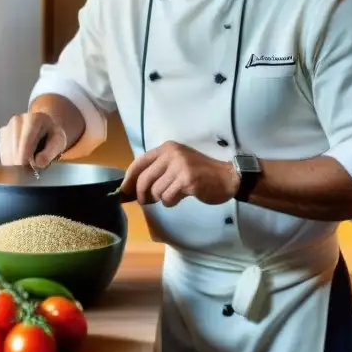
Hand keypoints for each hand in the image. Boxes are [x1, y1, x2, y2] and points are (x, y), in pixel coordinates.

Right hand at [0, 112, 66, 169]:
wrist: (43, 129)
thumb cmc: (52, 136)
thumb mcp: (58, 143)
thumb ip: (50, 153)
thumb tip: (38, 163)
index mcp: (34, 119)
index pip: (26, 142)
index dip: (27, 159)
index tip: (31, 169)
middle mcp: (18, 120)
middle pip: (15, 149)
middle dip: (21, 164)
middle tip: (30, 172)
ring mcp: (8, 126)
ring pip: (7, 153)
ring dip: (15, 164)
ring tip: (27, 167)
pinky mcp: (2, 134)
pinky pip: (3, 154)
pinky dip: (10, 162)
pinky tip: (20, 162)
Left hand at [120, 142, 238, 206]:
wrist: (227, 177)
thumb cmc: (200, 173)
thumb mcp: (178, 164)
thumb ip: (158, 170)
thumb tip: (133, 186)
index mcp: (167, 148)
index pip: (139, 162)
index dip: (129, 178)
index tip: (124, 190)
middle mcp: (172, 154)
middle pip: (144, 179)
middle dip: (142, 194)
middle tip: (146, 201)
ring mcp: (180, 167)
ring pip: (156, 191)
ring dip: (162, 199)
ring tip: (173, 195)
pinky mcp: (187, 181)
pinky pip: (168, 198)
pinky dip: (171, 202)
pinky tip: (181, 197)